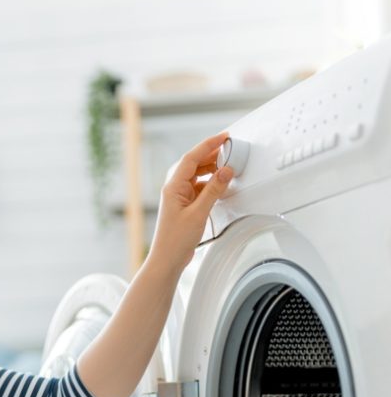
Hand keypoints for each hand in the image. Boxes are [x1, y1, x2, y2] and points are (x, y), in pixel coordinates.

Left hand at [148, 132, 233, 272]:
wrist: (168, 259)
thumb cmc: (175, 239)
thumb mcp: (198, 213)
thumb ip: (214, 190)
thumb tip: (226, 171)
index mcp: (173, 187)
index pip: (191, 158)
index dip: (208, 145)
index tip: (223, 137)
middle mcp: (174, 189)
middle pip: (194, 164)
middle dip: (212, 155)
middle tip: (229, 149)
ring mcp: (179, 197)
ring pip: (197, 176)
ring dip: (212, 170)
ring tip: (227, 166)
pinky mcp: (185, 206)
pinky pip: (199, 188)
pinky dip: (210, 184)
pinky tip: (220, 185)